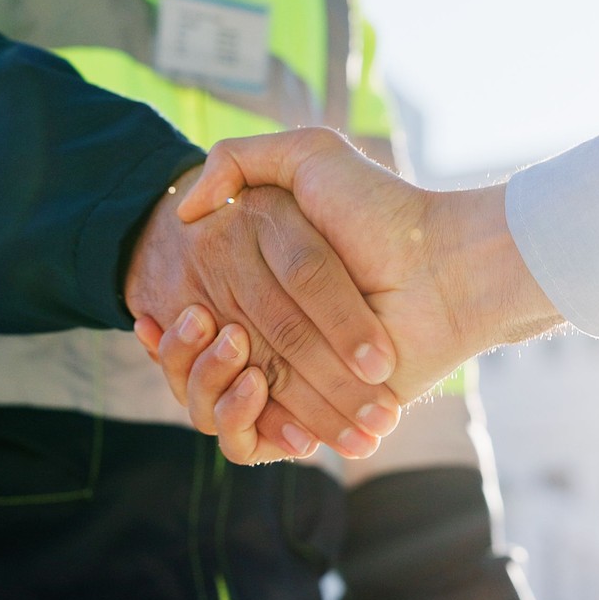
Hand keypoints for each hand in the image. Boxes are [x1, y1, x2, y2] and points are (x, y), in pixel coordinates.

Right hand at [124, 165, 401, 463]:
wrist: (441, 268)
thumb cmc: (379, 210)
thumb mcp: (307, 156)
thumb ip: (238, 161)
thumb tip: (185, 210)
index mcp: (260, 292)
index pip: (193, 322)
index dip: (169, 325)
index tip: (158, 312)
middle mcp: (270, 341)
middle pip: (195, 367)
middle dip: (187, 351)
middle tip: (203, 321)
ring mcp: (289, 383)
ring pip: (209, 408)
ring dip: (206, 383)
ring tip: (234, 347)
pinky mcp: (310, 418)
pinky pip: (246, 442)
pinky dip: (241, 422)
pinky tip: (253, 386)